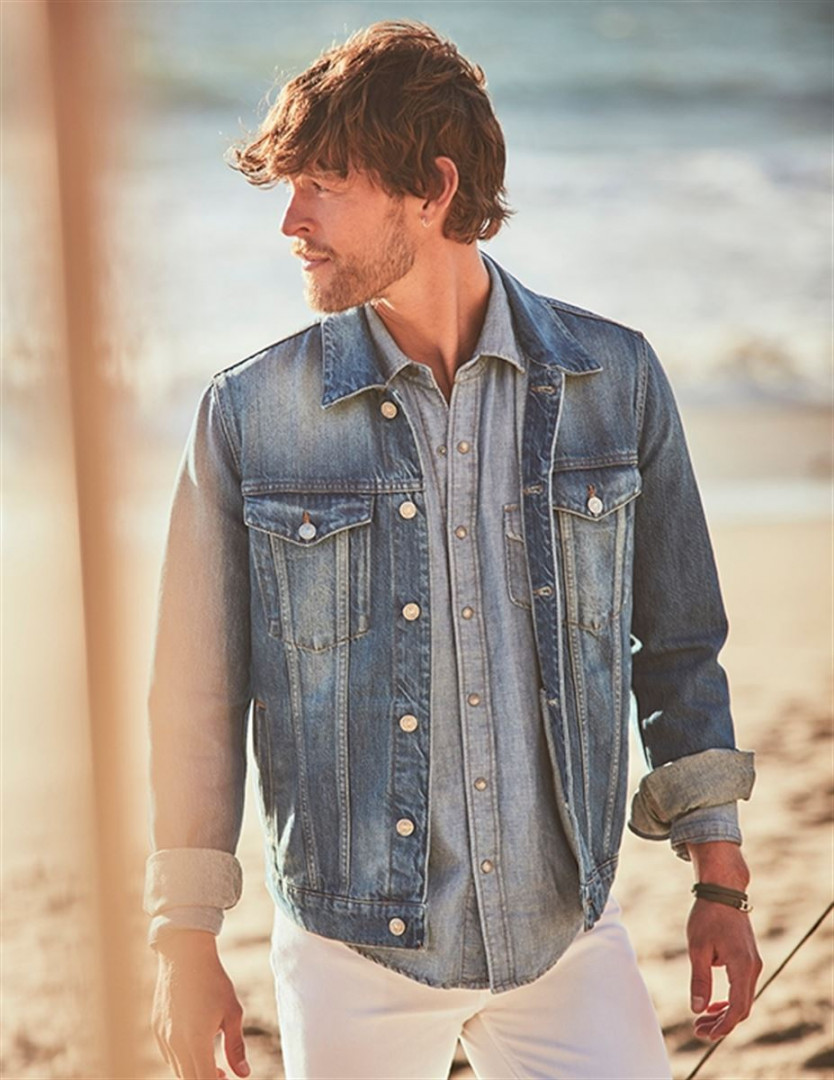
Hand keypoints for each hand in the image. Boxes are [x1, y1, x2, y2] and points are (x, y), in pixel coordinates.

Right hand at [152, 930, 249, 1079]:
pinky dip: (182, 1061)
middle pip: (189, 1079)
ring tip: (214, 1067)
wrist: (184, 955)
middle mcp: (176, 1042)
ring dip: (194, 1073)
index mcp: (196, 1040)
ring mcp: (163, 1036)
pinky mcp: (156, 1029)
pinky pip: (168, 1055)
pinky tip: (196, 1049)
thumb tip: (244, 1074)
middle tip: (224, 1077)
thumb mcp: (232, 1012)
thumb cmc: (213, 981)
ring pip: (177, 1070)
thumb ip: (236, 1047)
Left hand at [686, 842, 762, 1040]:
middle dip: (721, 1023)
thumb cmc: (707, 916)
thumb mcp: (698, 948)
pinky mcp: (748, 959)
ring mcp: (753, 963)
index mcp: (742, 966)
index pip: (737, 1008)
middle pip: (742, 1008)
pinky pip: (742, 987)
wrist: (723, 890)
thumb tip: (698, 1008)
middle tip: (698, 1030)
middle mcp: (753, 967)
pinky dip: (729, 999)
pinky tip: (712, 1004)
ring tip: (702, 1020)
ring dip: (724, 1012)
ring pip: (743, 998)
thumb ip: (700, 979)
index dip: (721, 1026)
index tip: (703, 1033)